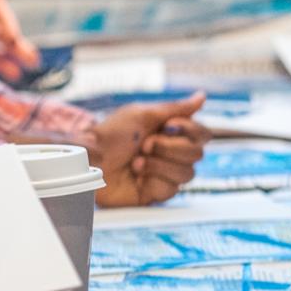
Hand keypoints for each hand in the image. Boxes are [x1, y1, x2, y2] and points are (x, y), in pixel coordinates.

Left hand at [86, 94, 208, 207]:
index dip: (190, 131)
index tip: (168, 125)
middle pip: (197, 154)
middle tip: (144, 144)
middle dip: (169, 148)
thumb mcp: (141, 115)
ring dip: (159, 164)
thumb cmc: (110, 135)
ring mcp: (163, 175)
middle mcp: (170, 154)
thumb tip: (202, 96)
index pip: (202, 134)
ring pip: (187, 174)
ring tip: (136, 161)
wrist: (88, 159)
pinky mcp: (154, 193)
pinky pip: (171, 190)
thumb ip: (175, 108)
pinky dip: (153, 180)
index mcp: (170, 133)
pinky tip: (136, 175)